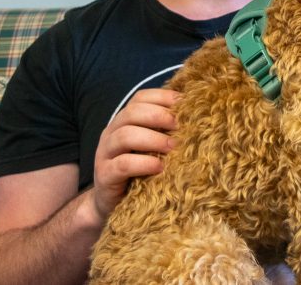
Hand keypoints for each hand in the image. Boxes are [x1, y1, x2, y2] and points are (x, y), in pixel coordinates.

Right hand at [91, 88, 178, 221]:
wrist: (113, 204)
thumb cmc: (140, 171)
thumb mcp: (153, 147)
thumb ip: (165, 131)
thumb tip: (197, 117)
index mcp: (124, 120)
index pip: (140, 98)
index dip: (162, 97)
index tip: (184, 104)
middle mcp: (112, 132)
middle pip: (131, 112)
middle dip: (159, 116)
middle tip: (180, 127)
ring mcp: (104, 153)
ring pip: (125, 135)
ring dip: (153, 138)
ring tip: (173, 147)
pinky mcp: (104, 175)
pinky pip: (122, 164)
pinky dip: (143, 163)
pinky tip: (159, 167)